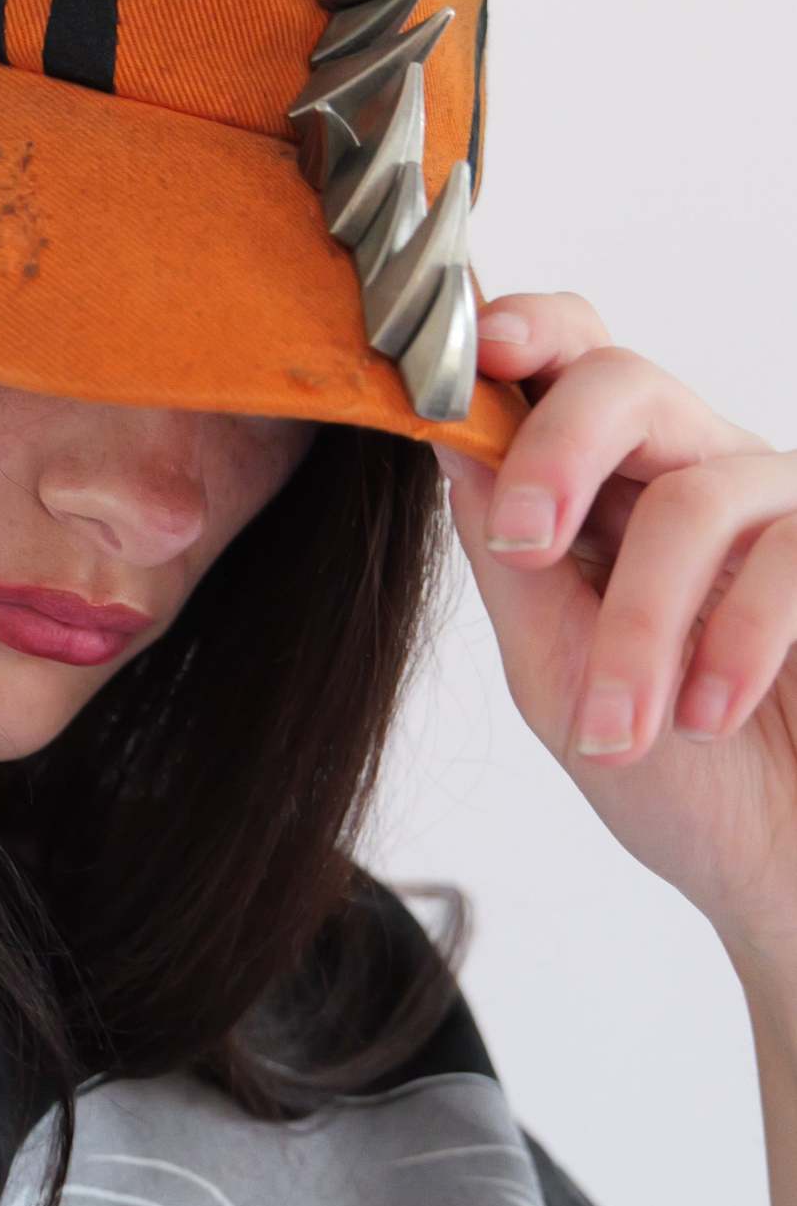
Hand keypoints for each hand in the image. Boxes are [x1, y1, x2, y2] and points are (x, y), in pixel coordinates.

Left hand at [436, 293, 796, 981]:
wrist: (775, 870)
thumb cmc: (669, 774)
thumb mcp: (553, 667)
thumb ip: (504, 557)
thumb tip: (443, 436)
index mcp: (610, 484)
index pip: (568, 362)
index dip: (522, 335)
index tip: (472, 356)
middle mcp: (696, 469)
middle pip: (624, 383)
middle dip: (557, 452)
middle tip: (524, 543)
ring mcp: (780, 506)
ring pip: (691, 499)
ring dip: (640, 628)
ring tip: (620, 728)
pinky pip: (787, 555)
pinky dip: (733, 645)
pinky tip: (710, 716)